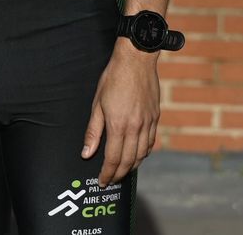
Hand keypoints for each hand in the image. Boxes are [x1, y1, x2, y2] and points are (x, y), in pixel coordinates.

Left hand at [81, 43, 159, 186]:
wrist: (136, 61)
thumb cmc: (113, 79)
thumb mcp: (97, 103)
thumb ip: (93, 131)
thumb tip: (87, 153)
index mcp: (118, 125)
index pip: (113, 158)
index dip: (108, 172)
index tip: (103, 181)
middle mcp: (136, 128)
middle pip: (129, 160)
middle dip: (120, 174)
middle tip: (112, 180)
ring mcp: (148, 123)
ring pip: (142, 154)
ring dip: (132, 166)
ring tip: (123, 171)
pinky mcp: (155, 118)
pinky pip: (150, 142)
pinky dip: (144, 153)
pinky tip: (137, 155)